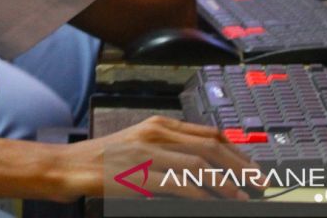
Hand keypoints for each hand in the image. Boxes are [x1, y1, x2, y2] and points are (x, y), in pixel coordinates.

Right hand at [54, 114, 259, 199]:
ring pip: (198, 164)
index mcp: (158, 124)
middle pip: (210, 147)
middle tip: (259, 183)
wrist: (67, 166)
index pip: (208, 133)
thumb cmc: (101, 160)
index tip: (253, 167)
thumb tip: (201, 166)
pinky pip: (177, 183)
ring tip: (241, 196)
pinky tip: (210, 202)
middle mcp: (155, 133)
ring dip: (225, 182)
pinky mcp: (138, 173)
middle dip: (240, 166)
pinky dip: (199, 193)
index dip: (236, 151)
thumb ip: (167, 150)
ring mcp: (147, 152)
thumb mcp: (137, 146)